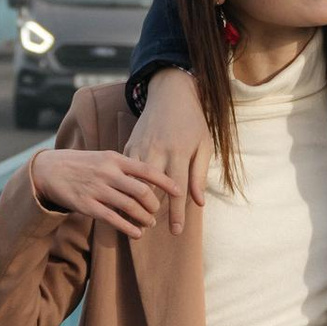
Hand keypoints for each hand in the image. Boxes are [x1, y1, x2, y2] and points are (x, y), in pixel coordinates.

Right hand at [26, 145, 180, 241]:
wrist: (50, 170)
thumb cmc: (82, 164)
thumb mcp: (104, 157)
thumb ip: (124, 166)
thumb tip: (150, 176)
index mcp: (115, 158)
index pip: (147, 169)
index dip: (166, 182)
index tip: (179, 191)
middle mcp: (108, 173)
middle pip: (142, 191)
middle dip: (155, 204)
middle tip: (157, 211)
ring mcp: (97, 189)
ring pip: (130, 207)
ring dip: (144, 218)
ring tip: (150, 223)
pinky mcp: (87, 205)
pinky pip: (113, 219)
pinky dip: (129, 228)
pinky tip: (137, 233)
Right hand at [123, 68, 213, 236]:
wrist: (169, 94)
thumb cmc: (191, 122)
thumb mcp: (203, 145)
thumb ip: (199, 174)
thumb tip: (199, 202)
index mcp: (177, 152)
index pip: (177, 189)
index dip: (177, 213)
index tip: (177, 231)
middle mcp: (155, 151)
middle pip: (151, 189)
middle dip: (152, 211)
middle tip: (155, 226)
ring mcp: (138, 149)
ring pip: (132, 183)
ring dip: (136, 204)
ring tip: (142, 220)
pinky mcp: (126, 147)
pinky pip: (123, 173)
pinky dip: (124, 188)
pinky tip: (127, 204)